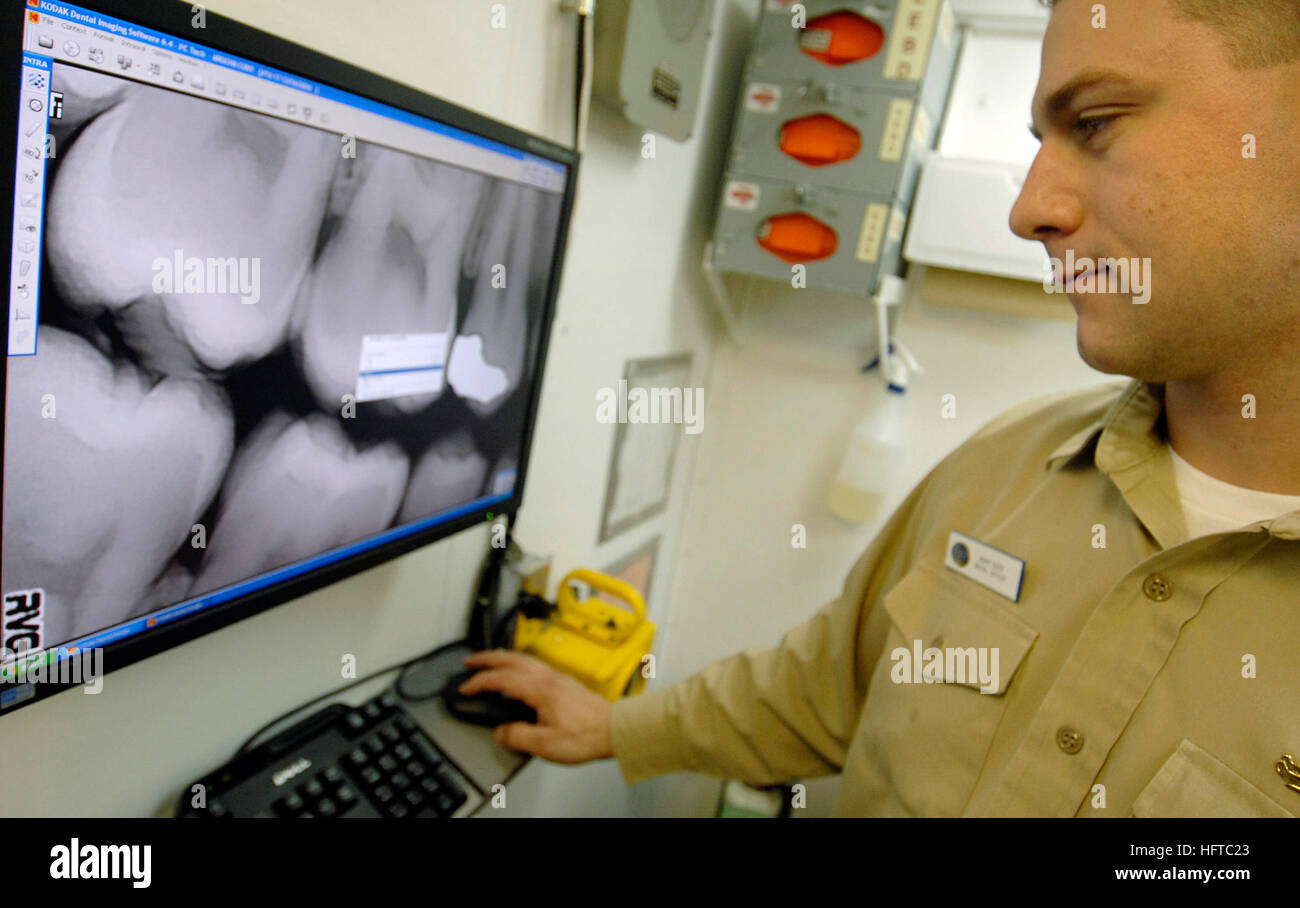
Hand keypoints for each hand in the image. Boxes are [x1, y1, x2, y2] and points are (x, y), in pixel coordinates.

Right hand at [459, 650, 613, 763]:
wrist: (614, 730)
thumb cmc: (586, 736)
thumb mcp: (546, 745)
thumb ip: (518, 736)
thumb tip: (500, 731)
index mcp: (541, 690)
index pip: (502, 678)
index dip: (479, 682)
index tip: (466, 687)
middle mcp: (548, 678)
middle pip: (511, 659)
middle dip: (487, 658)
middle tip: (469, 662)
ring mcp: (557, 678)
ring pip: (524, 659)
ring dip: (503, 658)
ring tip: (489, 663)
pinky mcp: (564, 682)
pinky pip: (534, 665)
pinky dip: (517, 664)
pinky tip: (517, 673)